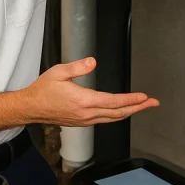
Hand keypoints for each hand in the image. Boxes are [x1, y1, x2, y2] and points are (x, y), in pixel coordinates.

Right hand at [24, 58, 158, 126]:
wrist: (31, 108)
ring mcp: (85, 120)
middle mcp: (87, 114)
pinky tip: (121, 111)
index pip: (114, 101)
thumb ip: (77, 67)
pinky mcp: (81, 123)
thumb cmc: (43, 89)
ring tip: (142, 107)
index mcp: (84, 101)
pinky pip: (104, 120)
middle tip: (153, 103)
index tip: (145, 97)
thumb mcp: (58, 72)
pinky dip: (117, 116)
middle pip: (118, 113)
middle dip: (138, 108)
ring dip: (129, 112)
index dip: (131, 99)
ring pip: (113, 118)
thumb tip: (93, 62)